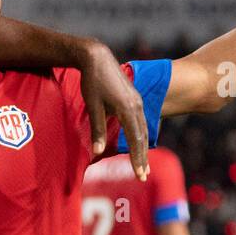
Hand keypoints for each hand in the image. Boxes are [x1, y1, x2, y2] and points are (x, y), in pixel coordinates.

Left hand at [80, 42, 148, 179]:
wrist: (97, 58)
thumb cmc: (92, 82)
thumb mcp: (92, 106)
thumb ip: (97, 129)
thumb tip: (98, 152)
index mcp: (127, 109)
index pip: (135, 139)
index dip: (137, 158)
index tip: (139, 174)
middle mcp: (136, 106)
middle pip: (143, 137)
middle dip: (143, 158)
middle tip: (143, 176)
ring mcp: (137, 102)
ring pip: (143, 130)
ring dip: (143, 149)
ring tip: (142, 166)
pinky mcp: (134, 99)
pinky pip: (141, 122)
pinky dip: (141, 136)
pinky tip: (139, 145)